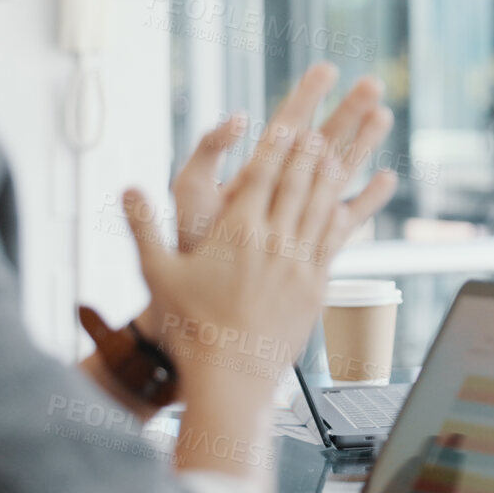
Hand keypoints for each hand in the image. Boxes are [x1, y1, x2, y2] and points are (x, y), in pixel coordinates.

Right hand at [123, 63, 396, 386]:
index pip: (259, 178)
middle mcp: (273, 242)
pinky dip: (355, 209)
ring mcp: (299, 262)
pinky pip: (340, 237)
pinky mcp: (317, 283)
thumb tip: (127, 189)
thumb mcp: (156, 274)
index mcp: (236, 233)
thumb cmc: (189, 326)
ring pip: (323, 204)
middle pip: (298, 183)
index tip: (289, 123)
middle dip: (315, 147)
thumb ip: (142, 227)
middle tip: (330, 119)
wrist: (230, 373)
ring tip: (351, 142)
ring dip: (339, 169)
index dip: (276, 148)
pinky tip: (366, 193)